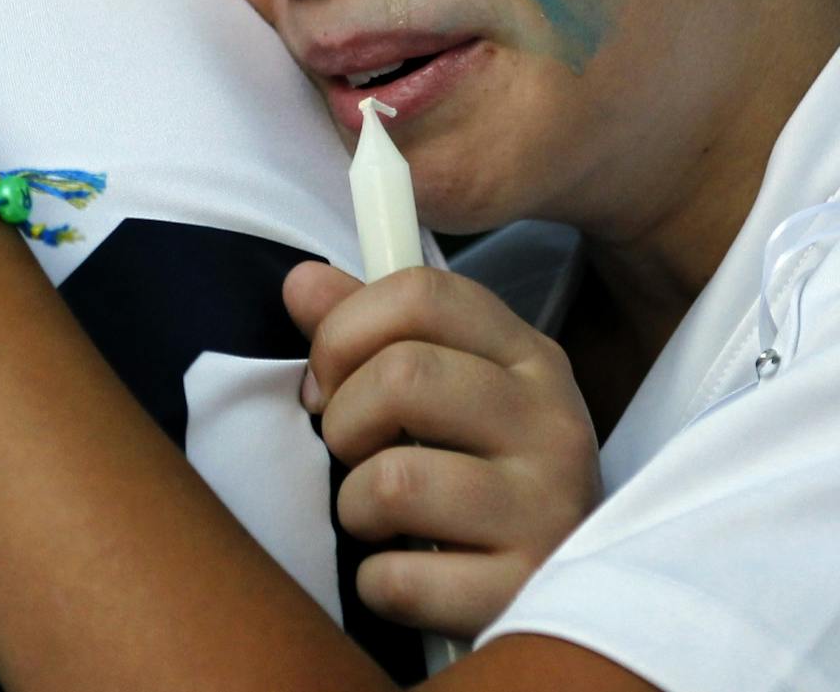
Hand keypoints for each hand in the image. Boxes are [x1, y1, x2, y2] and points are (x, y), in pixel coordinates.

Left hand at [284, 262, 600, 637]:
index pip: (420, 293)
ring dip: (356, 506)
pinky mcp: (525, 591)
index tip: (329, 377)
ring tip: (382, 517)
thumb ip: (366, 328)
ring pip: (394, 481)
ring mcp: (548, 510)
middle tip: (355, 452)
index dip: (344, 330)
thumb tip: (301, 282)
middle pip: (402, 375)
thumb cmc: (480, 475)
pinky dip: (376, 583)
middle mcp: (551, 424)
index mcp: (528, 358)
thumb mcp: (442, 387)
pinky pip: (399, 579)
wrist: (578, 596)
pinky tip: (405, 572)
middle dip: (344, 420)